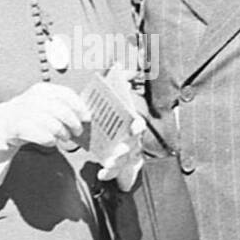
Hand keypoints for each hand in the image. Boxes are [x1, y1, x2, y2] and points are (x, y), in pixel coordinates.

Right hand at [0, 82, 90, 149]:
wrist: (4, 122)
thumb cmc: (31, 113)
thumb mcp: (44, 103)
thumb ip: (62, 106)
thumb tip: (84, 117)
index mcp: (43, 89)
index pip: (67, 94)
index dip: (80, 107)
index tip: (87, 117)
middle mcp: (35, 98)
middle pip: (64, 112)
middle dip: (75, 124)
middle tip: (78, 131)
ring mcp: (26, 112)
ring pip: (56, 127)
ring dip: (64, 135)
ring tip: (65, 137)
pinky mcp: (21, 127)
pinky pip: (46, 137)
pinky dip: (52, 141)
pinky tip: (51, 140)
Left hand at [96, 64, 145, 190]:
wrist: (112, 134)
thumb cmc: (116, 116)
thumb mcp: (117, 99)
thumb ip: (119, 83)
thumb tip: (119, 65)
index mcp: (132, 123)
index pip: (138, 124)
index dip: (137, 125)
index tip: (134, 126)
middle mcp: (133, 139)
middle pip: (133, 145)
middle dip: (127, 148)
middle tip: (119, 150)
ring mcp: (127, 153)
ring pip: (126, 160)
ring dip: (118, 162)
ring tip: (109, 163)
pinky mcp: (119, 164)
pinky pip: (116, 172)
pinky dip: (109, 174)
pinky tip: (101, 174)